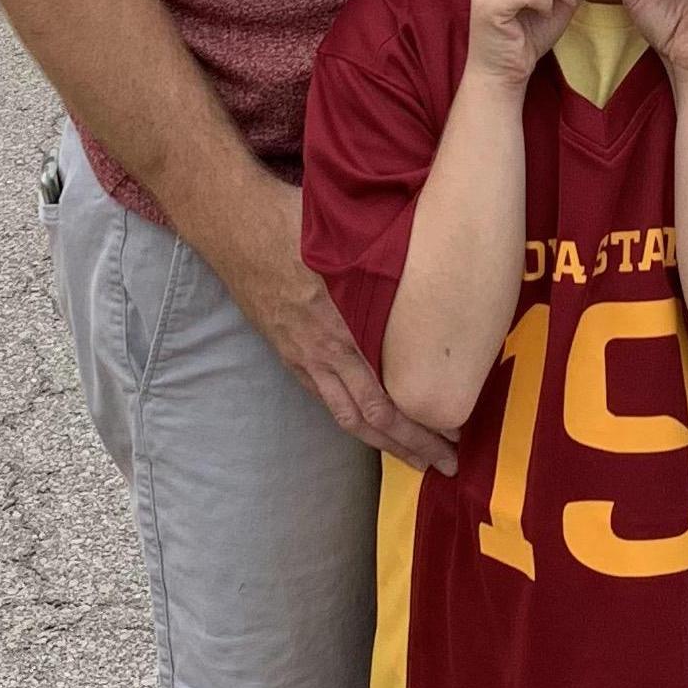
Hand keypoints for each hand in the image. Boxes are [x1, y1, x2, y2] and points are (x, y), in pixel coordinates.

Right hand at [203, 180, 458, 475]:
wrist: (232, 223)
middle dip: (409, 446)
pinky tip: (369, 422)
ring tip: (413, 457)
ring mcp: (301, 355)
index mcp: (341, 331)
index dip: (419, 425)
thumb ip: (389, 265)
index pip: (385, 399)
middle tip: (446, 465)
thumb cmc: (293, 222)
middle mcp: (321, 353)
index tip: (454, 434)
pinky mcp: (287, 349)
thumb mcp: (349, 241)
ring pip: (345, 414)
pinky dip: (351, 416)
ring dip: (382, 441)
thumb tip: (443, 266)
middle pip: (369, 419)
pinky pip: (323, 395)